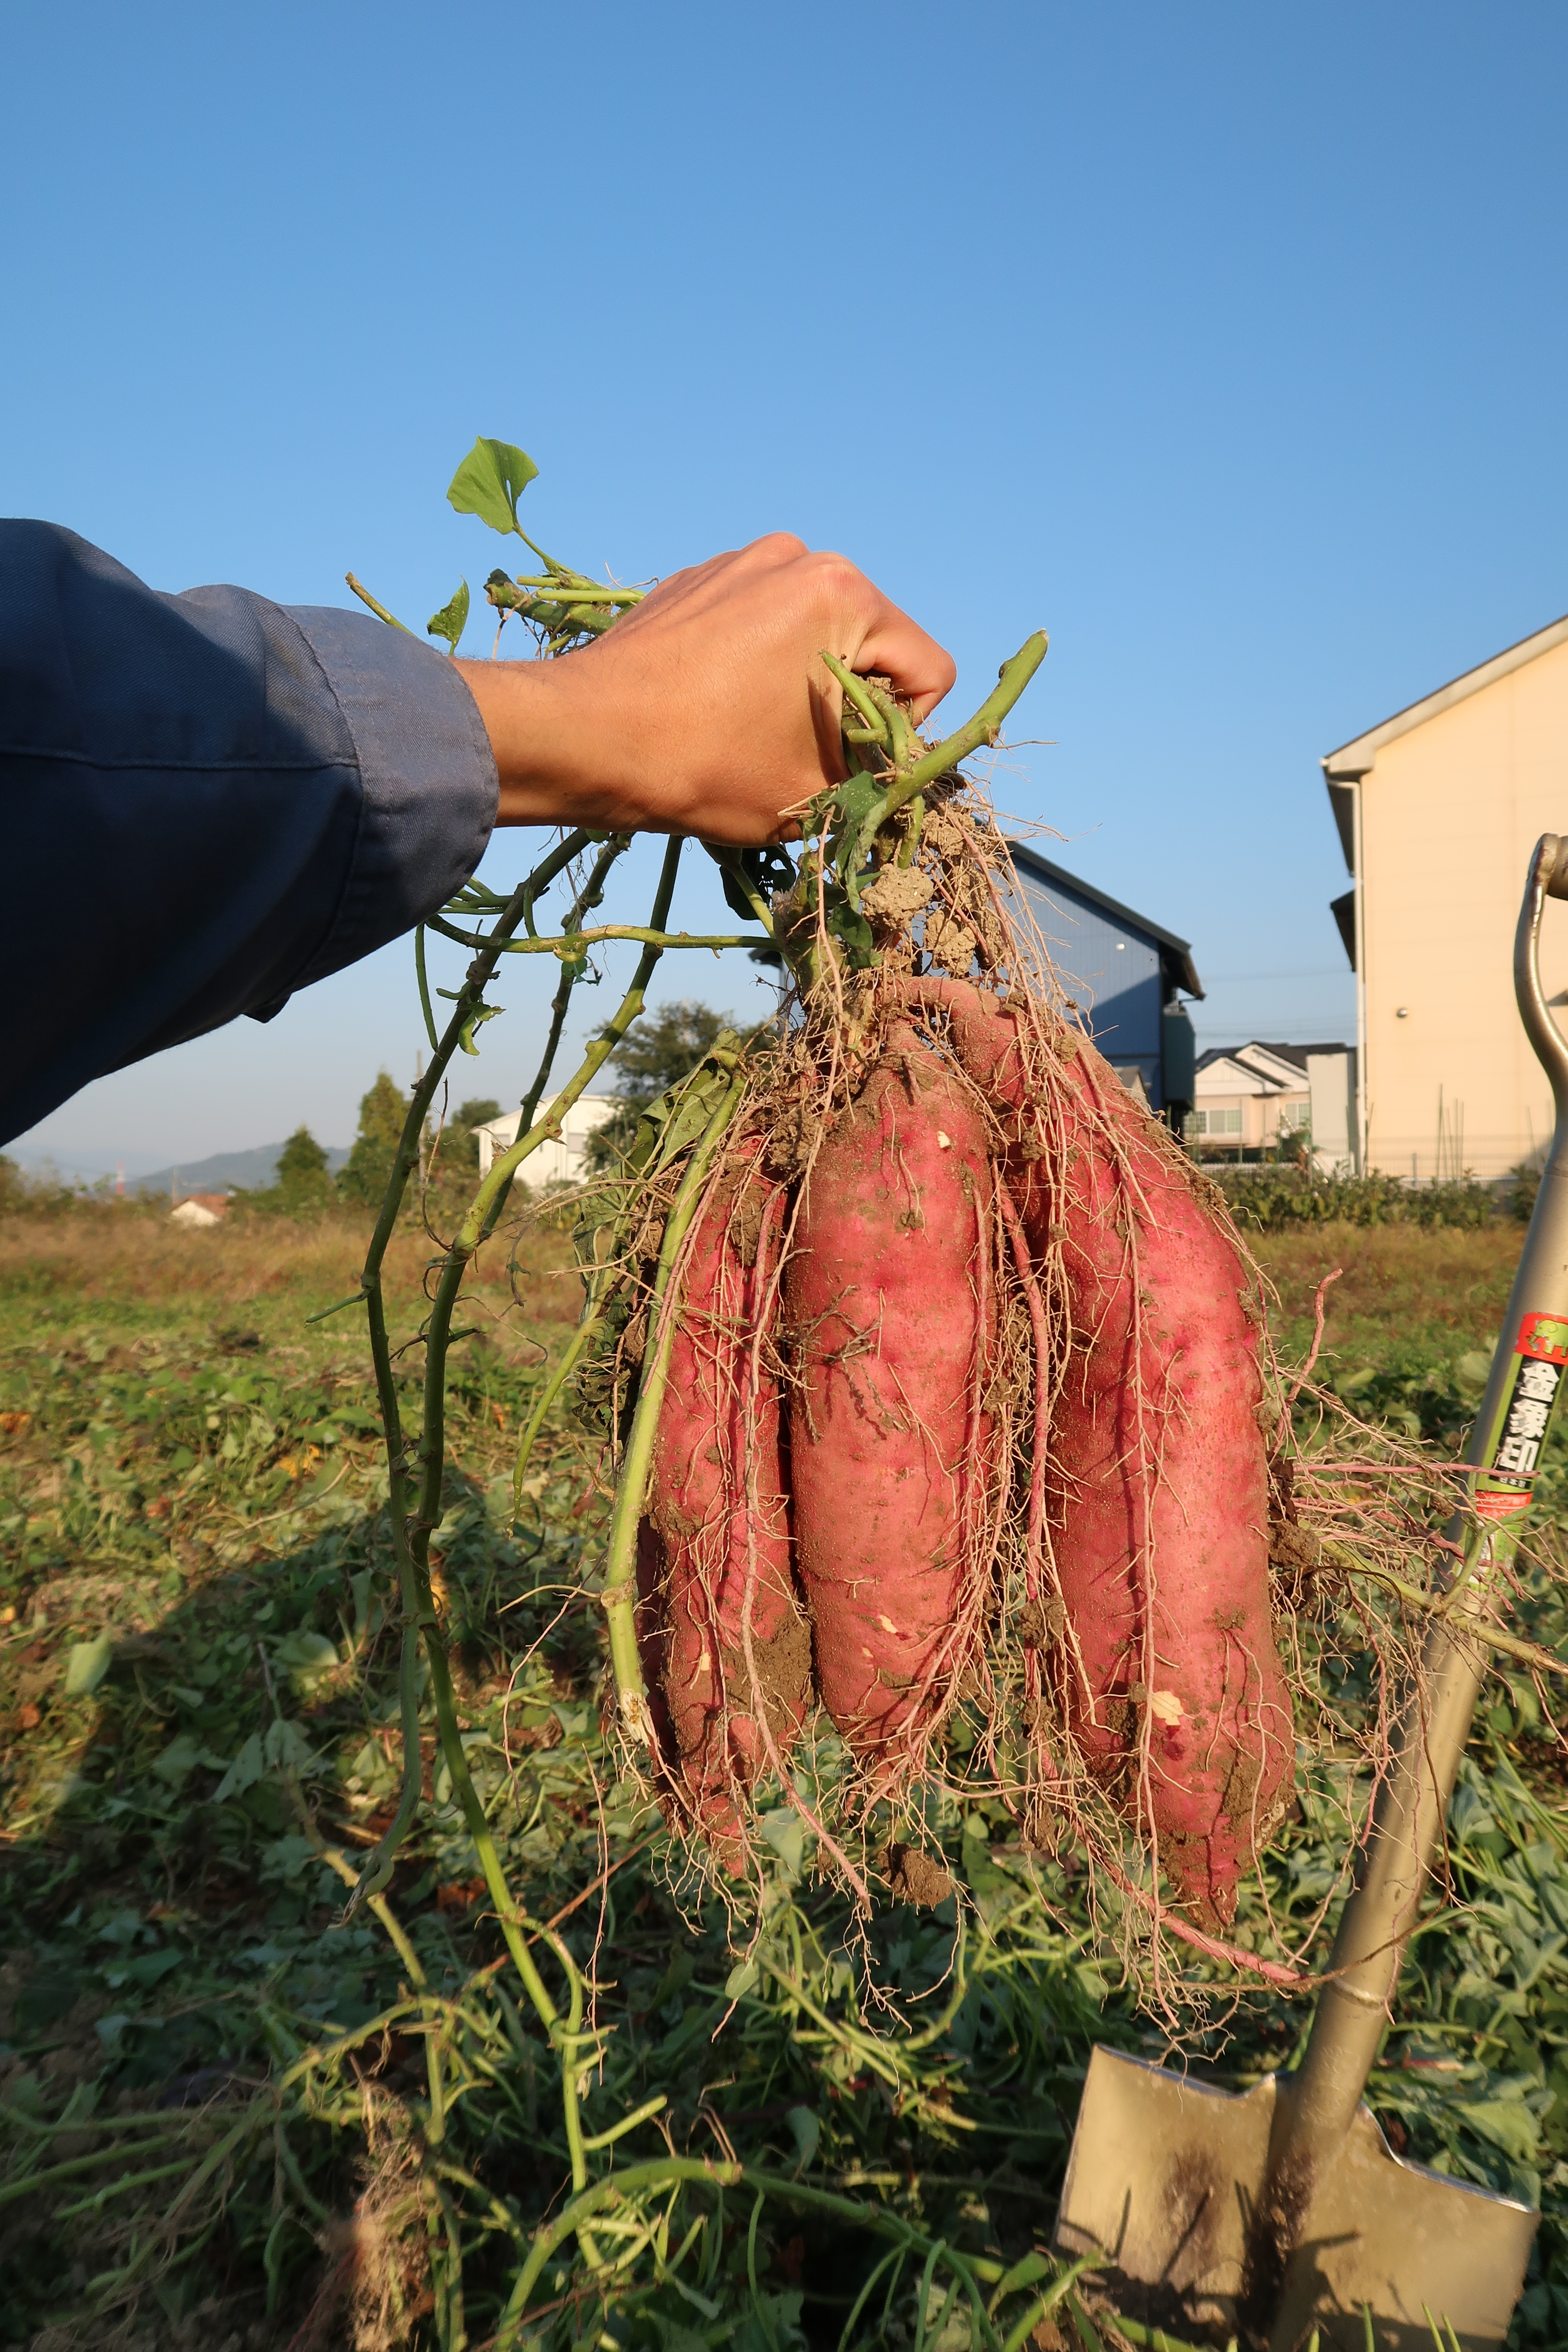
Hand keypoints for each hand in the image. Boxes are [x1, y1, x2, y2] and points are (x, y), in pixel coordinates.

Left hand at [454, 532, 954, 843]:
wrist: (583, 740)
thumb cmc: (704, 766)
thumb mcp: (814, 790)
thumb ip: (876, 772)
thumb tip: (891, 767)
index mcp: (843, 595)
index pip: (928, 670)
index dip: (904, 733)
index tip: (851, 765)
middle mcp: (798, 558)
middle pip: (872, 646)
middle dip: (851, 704)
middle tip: (801, 756)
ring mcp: (741, 562)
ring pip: (813, 636)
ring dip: (804, 685)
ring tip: (752, 732)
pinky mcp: (696, 580)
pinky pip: (758, 625)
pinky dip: (754, 666)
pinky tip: (713, 706)